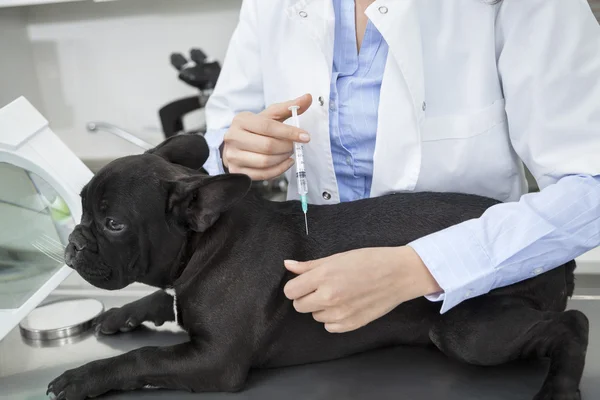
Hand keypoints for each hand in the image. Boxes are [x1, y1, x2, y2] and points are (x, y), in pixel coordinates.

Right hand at [222, 93, 312, 180]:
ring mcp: (233, 155)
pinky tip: (285, 163)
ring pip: (265, 161)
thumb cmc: (255, 129)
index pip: (268, 126)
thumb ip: (288, 107)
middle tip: (294, 146)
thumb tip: (308, 97)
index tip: (305, 137)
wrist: (235, 145)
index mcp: (242, 120)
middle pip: (267, 146)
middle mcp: (233, 137)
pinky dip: (279, 170)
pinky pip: (262, 174)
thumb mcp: (269, 116)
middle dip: (286, 147)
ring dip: (283, 158)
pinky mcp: (236, 171)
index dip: (289, 132)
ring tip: (288, 153)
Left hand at [283, 246, 441, 332]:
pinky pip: (329, 327)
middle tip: (323, 288)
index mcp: (324, 277)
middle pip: (299, 306)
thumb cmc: (370, 261)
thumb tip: (288, 265)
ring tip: (340, 294)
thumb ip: (309, 265)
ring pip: (315, 316)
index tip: (305, 283)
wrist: (399, 274)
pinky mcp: (351, 325)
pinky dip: (334, 319)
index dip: (296, 287)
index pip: (290, 291)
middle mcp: (329, 297)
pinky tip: (346, 305)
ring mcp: (340, 313)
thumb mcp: (337, 257)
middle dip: (306, 297)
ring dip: (321, 308)